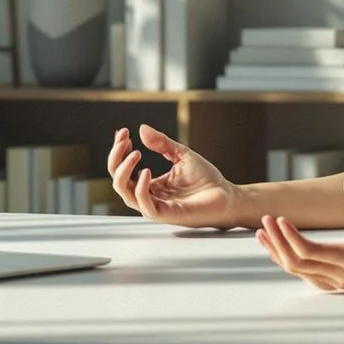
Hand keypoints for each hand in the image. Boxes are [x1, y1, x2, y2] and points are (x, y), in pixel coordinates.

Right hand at [108, 124, 247, 228]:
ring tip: (135, 152)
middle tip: (124, 140)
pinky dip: (141, 188)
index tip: (123, 132)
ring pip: (125, 193)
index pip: (123, 170)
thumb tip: (142, 129)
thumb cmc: (206, 180)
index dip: (119, 151)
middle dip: (116, 158)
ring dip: (125, 171)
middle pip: (118, 181)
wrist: (226, 195)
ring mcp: (156, 206)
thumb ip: (162, 143)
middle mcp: (149, 196)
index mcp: (150, 184)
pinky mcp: (166, 214)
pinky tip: (147, 171)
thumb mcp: (181, 155)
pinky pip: (145, 205)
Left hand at [256, 179, 343, 290]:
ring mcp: (340, 285)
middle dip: (278, 241)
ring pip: (299, 273)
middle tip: (265, 220)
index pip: (311, 252)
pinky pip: (306, 276)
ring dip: (278, 253)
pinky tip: (277, 247)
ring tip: (262, 232)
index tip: (278, 218)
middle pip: (298, 263)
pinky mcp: (338, 286)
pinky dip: (289, 261)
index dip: (290, 236)